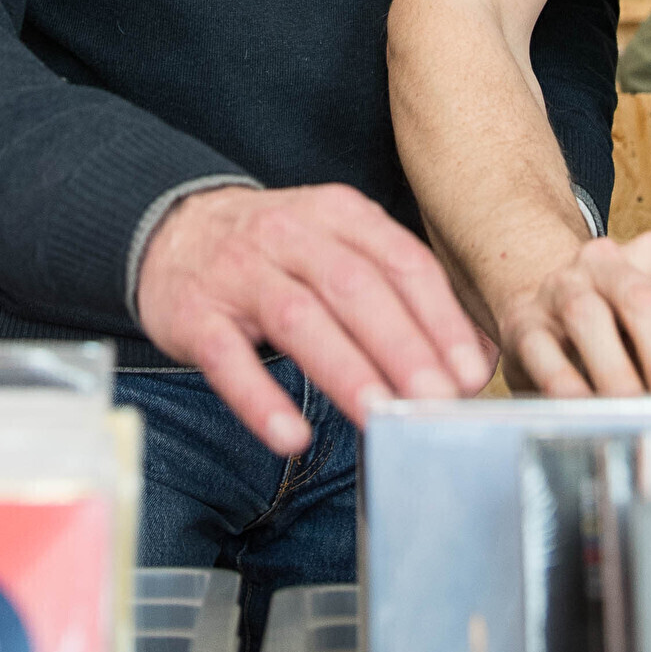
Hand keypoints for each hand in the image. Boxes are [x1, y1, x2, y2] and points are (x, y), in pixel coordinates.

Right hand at [135, 184, 491, 456]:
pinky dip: (259, 399)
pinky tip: (291, 437)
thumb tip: (476, 361)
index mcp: (339, 214)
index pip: (401, 262)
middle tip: (436, 400)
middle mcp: (290, 235)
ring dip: (344, 371)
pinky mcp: (194, 314)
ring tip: (379, 417)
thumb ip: (404, 296)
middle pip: (355, 288)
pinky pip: (227, 357)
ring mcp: (239, 273)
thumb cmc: (277, 252)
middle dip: (402, 347)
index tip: (469, 371)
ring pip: (299, 319)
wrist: (173, 229)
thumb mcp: (341, 249)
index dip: (439, 317)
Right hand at [495, 231, 650, 398]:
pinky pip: (541, 349)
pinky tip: (584, 412)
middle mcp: (608, 262)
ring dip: (617, 375)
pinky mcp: (522, 319)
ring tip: (638, 419)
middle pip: (645, 304)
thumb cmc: (617, 321)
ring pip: (588, 319)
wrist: (541, 293)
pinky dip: (565, 384)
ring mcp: (561, 286)